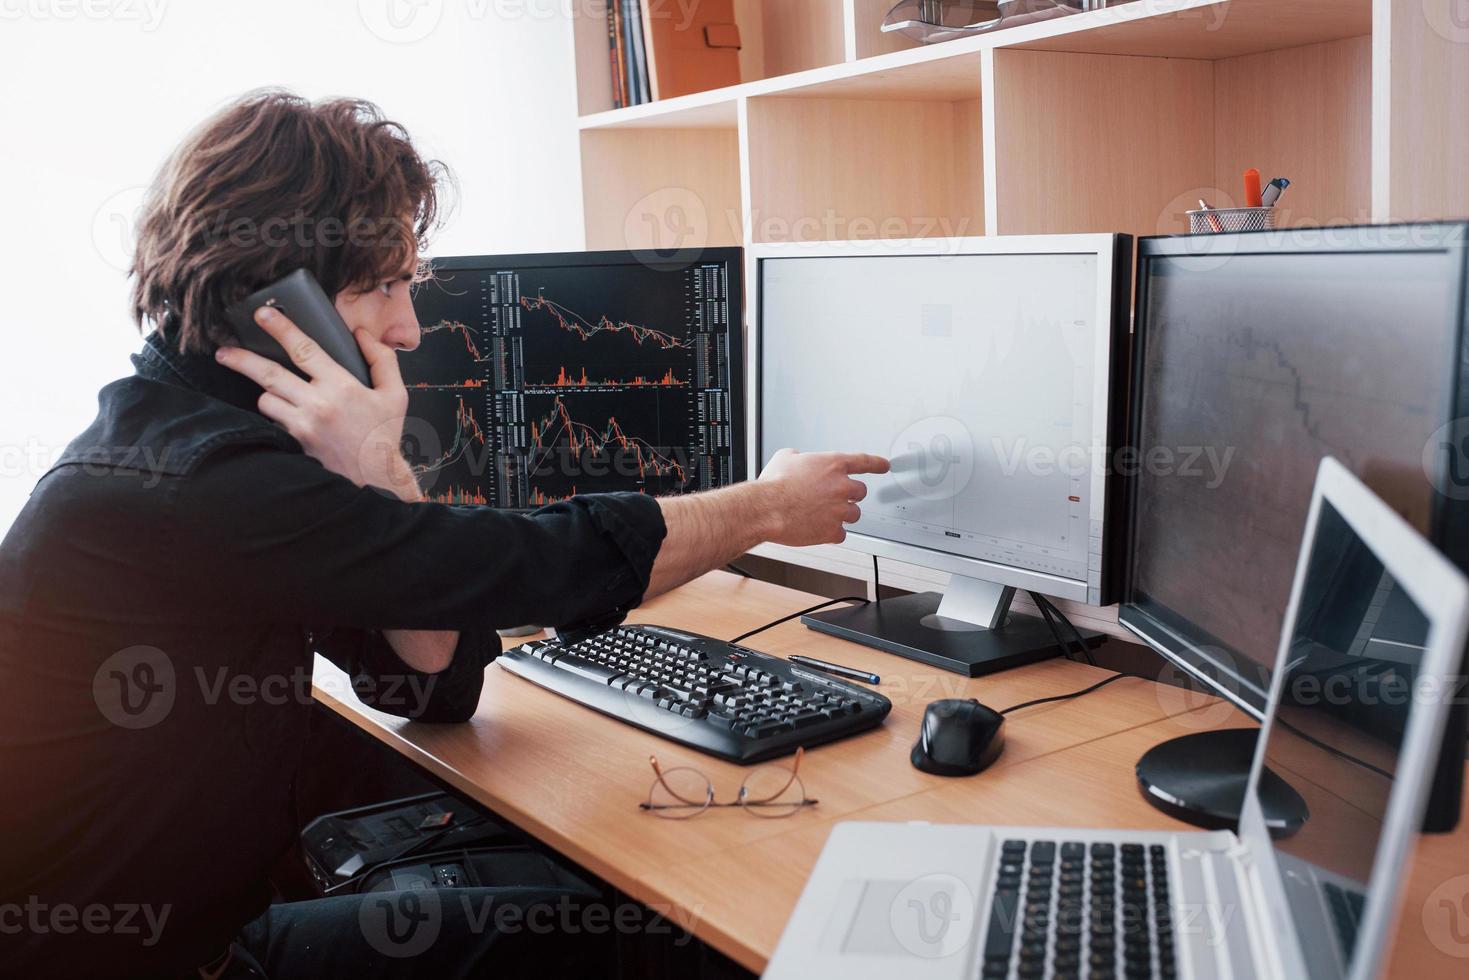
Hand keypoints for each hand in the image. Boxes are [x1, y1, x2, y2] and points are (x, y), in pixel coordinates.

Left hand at [216, 307, 420, 500]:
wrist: (377, 476)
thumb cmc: (384, 433)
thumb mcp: (395, 394)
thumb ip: (382, 359)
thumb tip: (361, 333)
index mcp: (342, 386)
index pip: (304, 350)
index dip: (281, 329)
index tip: (263, 314)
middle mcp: (318, 404)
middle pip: (270, 375)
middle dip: (243, 359)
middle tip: (223, 350)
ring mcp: (303, 426)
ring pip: (267, 399)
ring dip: (267, 392)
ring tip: (276, 392)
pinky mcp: (295, 443)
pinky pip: (273, 422)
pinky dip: (276, 414)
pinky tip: (284, 414)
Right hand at [757, 448, 889, 545]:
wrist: (766, 509)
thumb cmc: (774, 485)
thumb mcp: (785, 458)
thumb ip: (800, 458)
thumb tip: (798, 460)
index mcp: (833, 465)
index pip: (864, 462)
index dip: (876, 463)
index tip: (884, 465)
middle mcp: (841, 486)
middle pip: (860, 492)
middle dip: (850, 496)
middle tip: (835, 499)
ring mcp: (839, 510)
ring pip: (854, 514)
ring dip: (842, 515)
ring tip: (823, 515)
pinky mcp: (833, 531)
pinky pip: (841, 534)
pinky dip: (832, 534)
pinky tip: (818, 530)